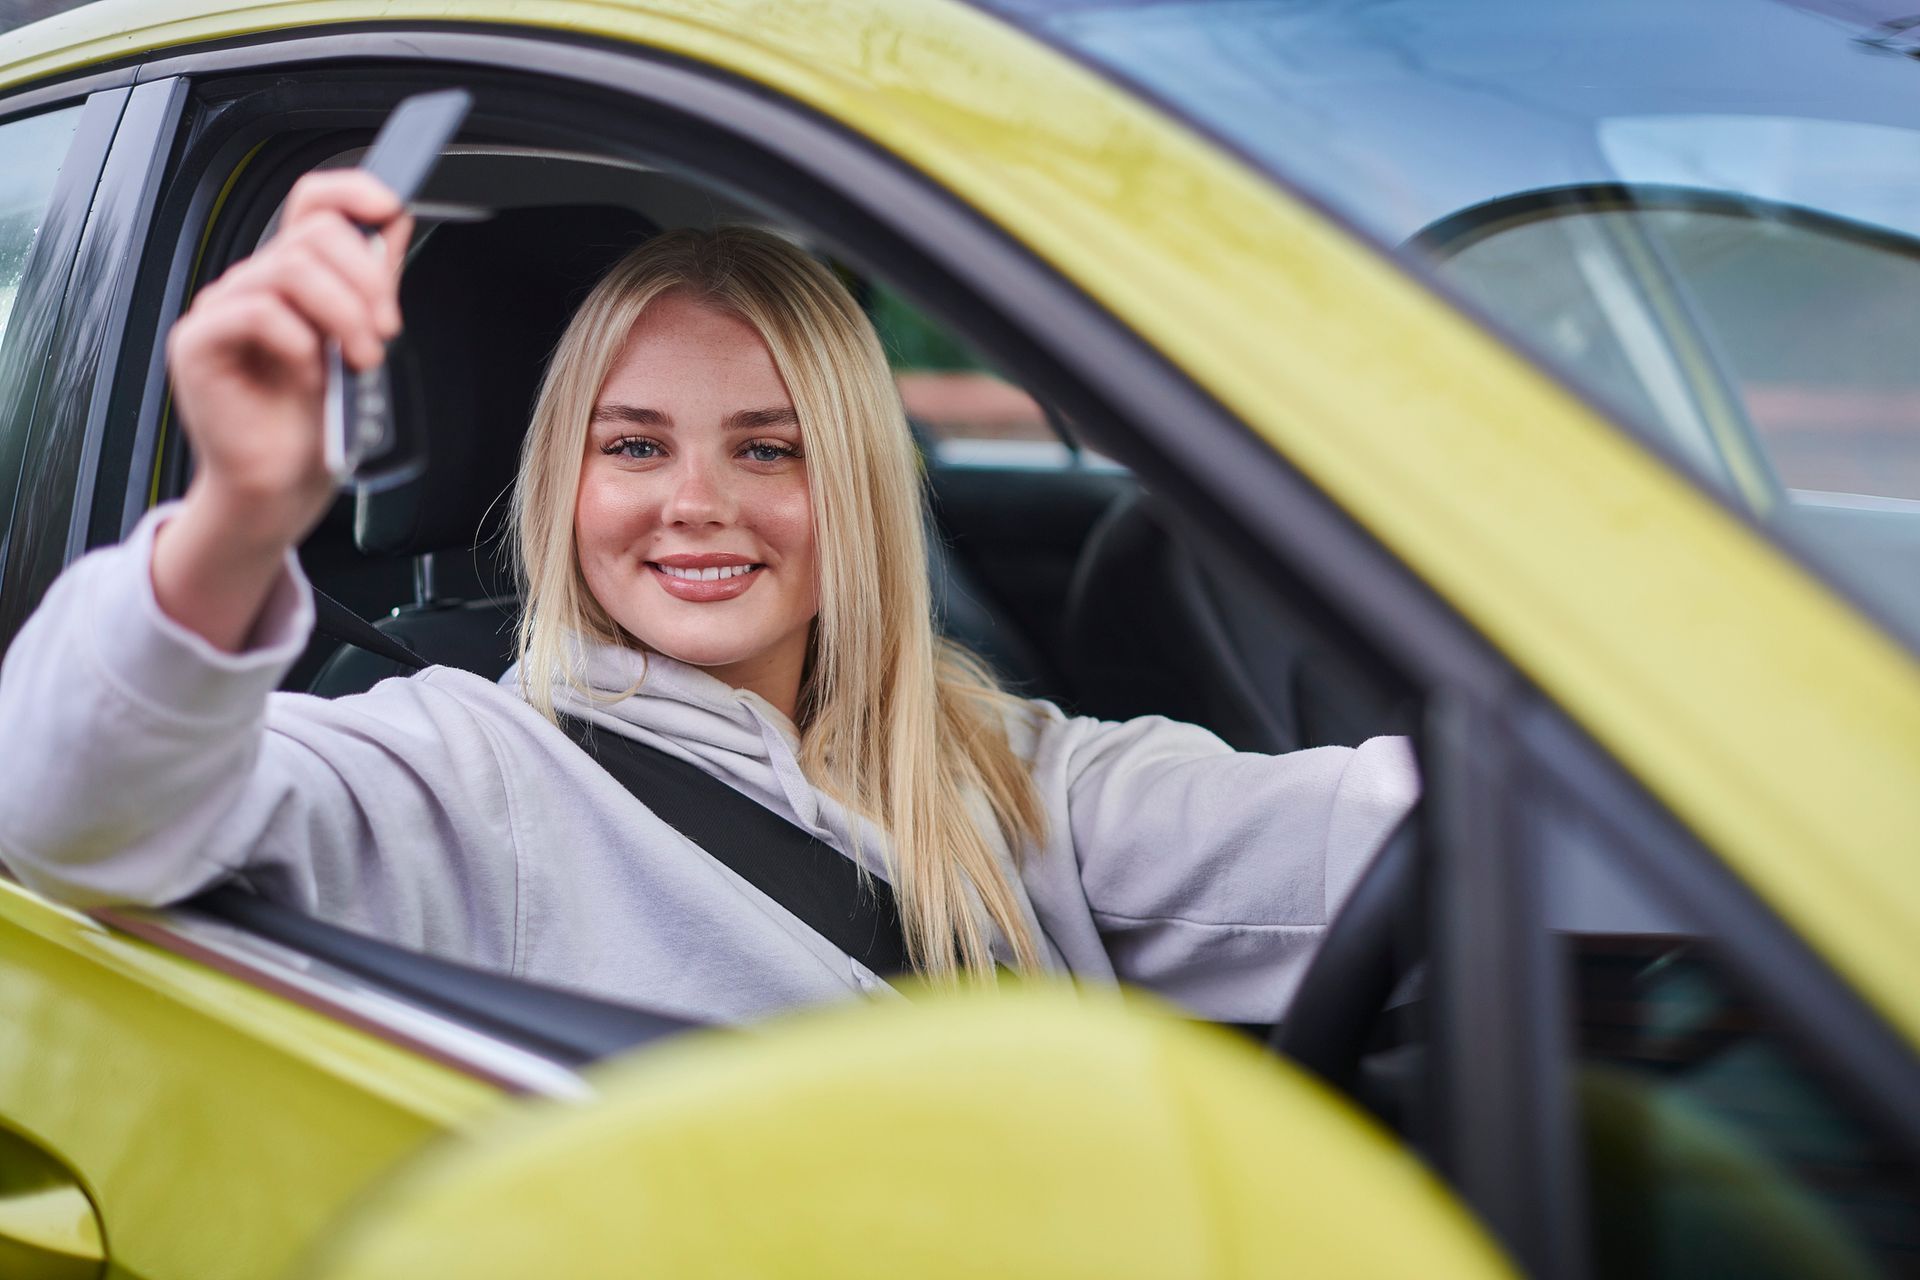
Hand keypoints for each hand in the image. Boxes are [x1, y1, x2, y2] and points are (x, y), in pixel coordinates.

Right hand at [154, 171, 413, 650]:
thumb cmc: (316, 422)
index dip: (352, 191)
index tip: (391, 211)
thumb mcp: (359, 342)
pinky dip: (298, 342)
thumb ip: (371, 284)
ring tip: (362, 359)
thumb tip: (392, 224)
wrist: (282, 486)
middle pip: (311, 234)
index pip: (312, 201)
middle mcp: (252, 283)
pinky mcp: (198, 342)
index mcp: (292, 277)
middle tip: (385, 331)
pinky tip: (311, 374)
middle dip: (366, 279)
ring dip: (343, 313)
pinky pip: (256, 312)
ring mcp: (221, 309)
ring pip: (289, 269)